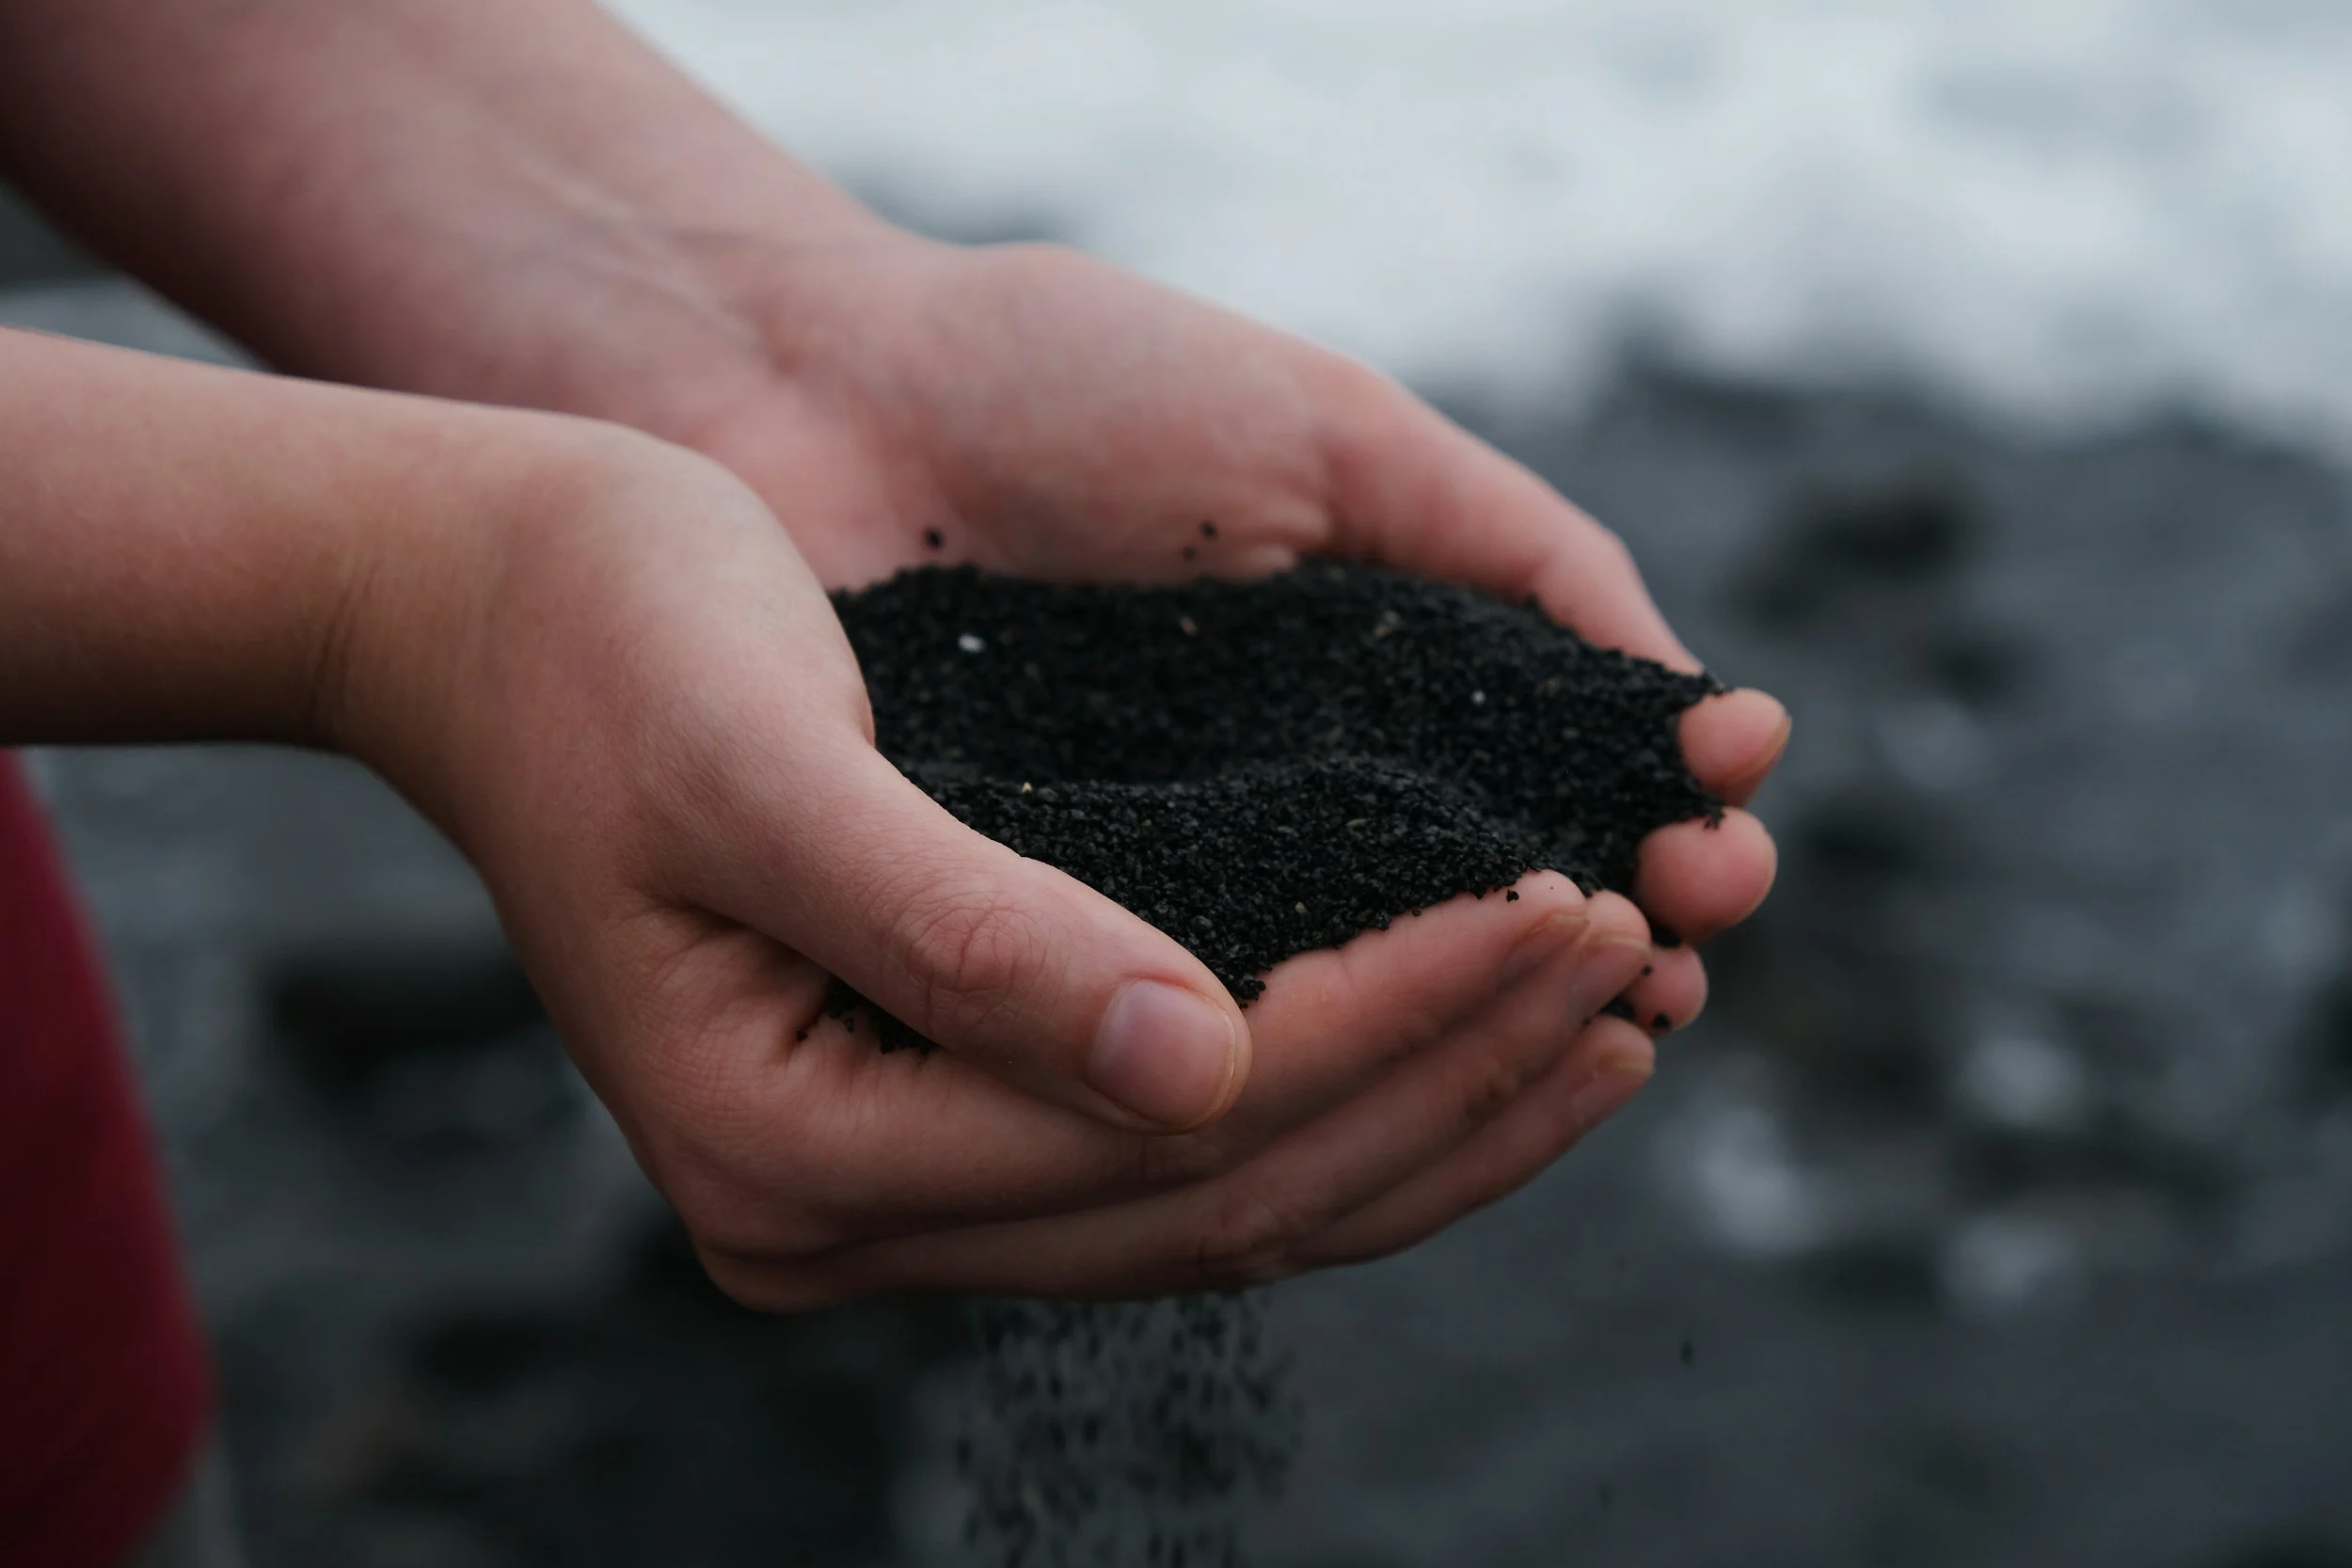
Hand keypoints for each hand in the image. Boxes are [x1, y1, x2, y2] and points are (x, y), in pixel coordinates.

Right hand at [343, 425, 1674, 1302]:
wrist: (481, 602)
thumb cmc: (599, 637)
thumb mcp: (763, 765)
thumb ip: (966, 935)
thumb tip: (1204, 1066)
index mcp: (784, 1154)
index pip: (1166, 1126)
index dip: (1385, 1023)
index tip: (1556, 904)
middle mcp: (842, 1219)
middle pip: (1221, 1198)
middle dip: (1446, 1076)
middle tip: (1633, 958)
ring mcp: (892, 1191)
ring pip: (1226, 1208)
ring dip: (1428, 1116)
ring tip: (1605, 1021)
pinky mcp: (938, 1121)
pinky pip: (1182, 1158)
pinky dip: (1344, 1100)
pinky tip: (1466, 1039)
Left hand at [668, 232, 1783, 1001]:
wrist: (814, 394)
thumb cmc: (1071, 381)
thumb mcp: (1329, 438)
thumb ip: (1511, 553)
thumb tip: (1707, 715)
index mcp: (1377, 706)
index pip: (1556, 814)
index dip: (1654, 845)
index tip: (1715, 853)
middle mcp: (1294, 826)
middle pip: (1487, 948)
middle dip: (1604, 961)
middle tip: (1673, 962)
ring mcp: (1175, 906)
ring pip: (1360, 1030)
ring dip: (1492, 1047)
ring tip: (1596, 1029)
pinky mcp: (1049, 966)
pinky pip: (1188, 1052)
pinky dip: (1301, 1076)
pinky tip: (1392, 1075)